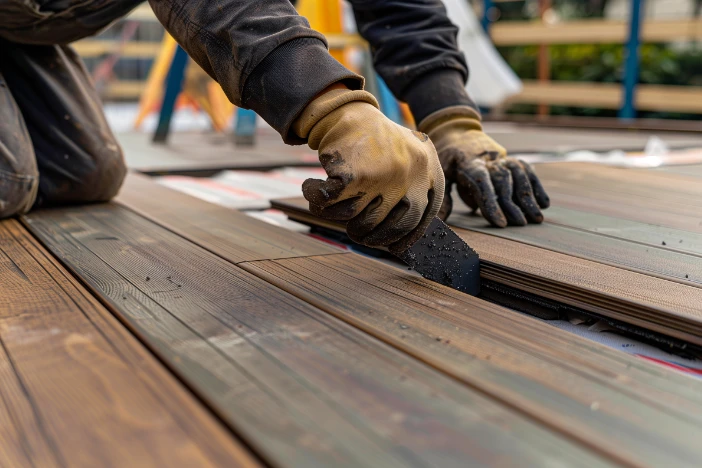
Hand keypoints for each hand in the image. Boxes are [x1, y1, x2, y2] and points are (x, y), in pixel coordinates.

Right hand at [293, 88, 443, 249]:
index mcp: (429, 171)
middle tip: (353, 230)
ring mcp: (384, 176)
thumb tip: (400, 239)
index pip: (419, 220)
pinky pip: (331, 205)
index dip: (403, 238)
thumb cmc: (375, 141)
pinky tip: (312, 187)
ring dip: (333, 213)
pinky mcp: (355, 175)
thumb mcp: (407, 160)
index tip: (389, 246)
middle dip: (365, 233)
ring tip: (327, 201)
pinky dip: (315, 199)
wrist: (349, 111)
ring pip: (354, 216)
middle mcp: (411, 175)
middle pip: (386, 226)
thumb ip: (411, 192)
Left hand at [419, 106, 548, 226]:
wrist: (460, 136)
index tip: (501, 223)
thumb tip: (440, 222)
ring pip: (519, 176)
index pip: (482, 184)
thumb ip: (443, 197)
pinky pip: (528, 172)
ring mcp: (503, 158)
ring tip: (537, 218)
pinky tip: (544, 203)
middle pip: (503, 181)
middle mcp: (489, 160)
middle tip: (521, 224)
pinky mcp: (512, 159)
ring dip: (530, 197)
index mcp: (469, 164)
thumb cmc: (449, 161)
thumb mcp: (441, 174)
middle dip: (513, 204)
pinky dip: (537, 186)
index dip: (491, 203)